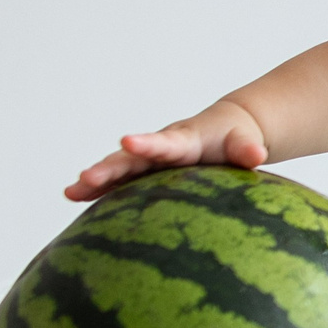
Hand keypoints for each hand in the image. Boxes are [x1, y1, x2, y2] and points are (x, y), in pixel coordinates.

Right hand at [65, 100, 266, 200]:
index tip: (128, 141)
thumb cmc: (235, 139)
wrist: (226, 130)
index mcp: (184, 141)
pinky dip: (98, 188)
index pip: (165, 143)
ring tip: (70, 191)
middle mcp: (160, 148)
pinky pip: (119, 181)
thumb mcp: (244, 143)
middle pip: (131, 158)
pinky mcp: (145, 171)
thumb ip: (247, 149)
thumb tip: (257, 154)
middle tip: (86, 177)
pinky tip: (74, 196)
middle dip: (109, 168)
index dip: (148, 143)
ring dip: (95, 179)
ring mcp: (150, 160)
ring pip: (119, 168)